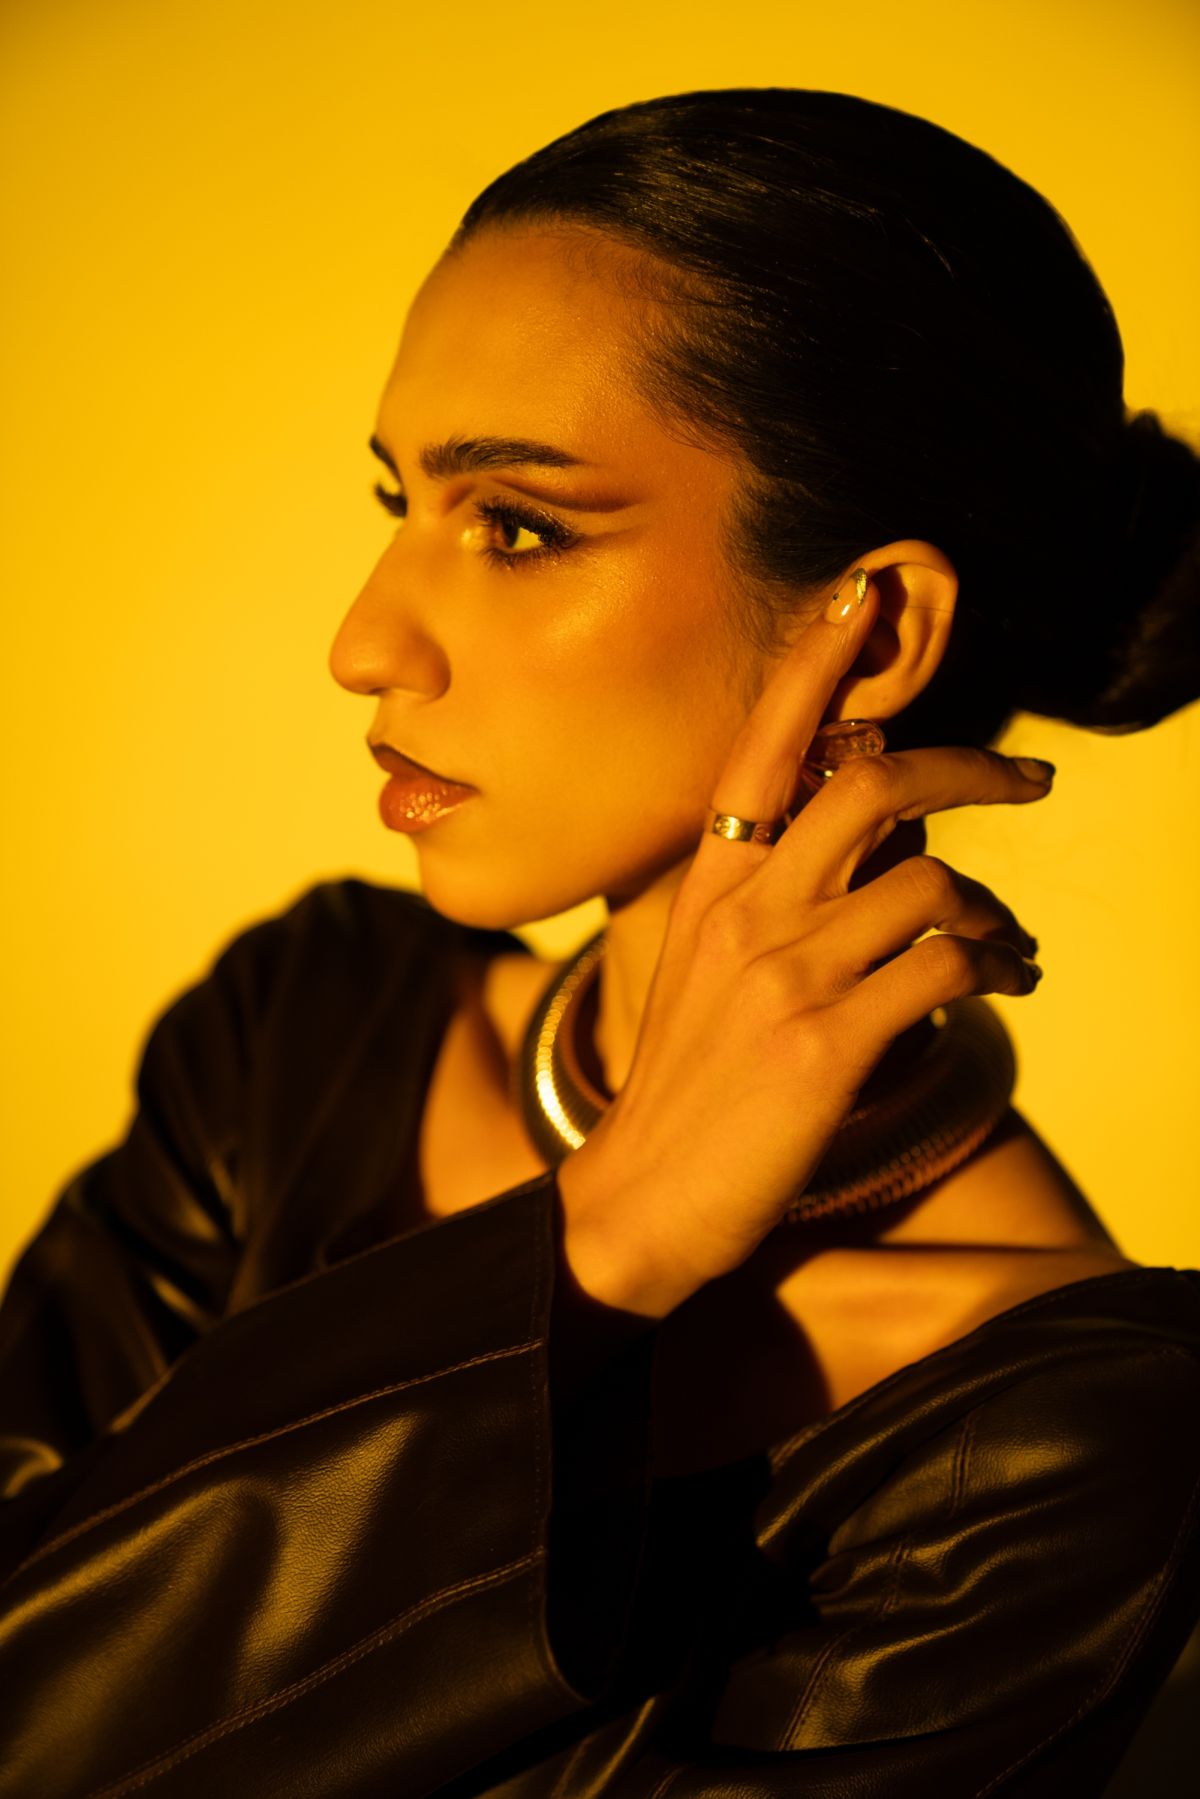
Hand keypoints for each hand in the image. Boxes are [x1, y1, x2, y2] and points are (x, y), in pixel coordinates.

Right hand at [556, 573, 1050, 1319]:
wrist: (639, 1201)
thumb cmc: (684, 1085)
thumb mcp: (703, 969)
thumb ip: (769, 898)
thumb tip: (872, 852)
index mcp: (708, 881)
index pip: (763, 744)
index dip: (818, 663)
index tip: (866, 592)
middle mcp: (745, 909)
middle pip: (871, 785)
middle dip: (969, 768)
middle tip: (1029, 781)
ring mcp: (784, 972)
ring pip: (928, 881)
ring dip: (995, 908)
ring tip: (1013, 947)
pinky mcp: (826, 1041)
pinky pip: (946, 968)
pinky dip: (995, 968)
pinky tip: (1005, 987)